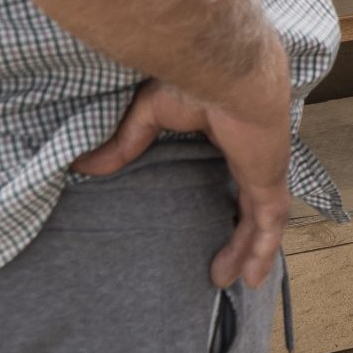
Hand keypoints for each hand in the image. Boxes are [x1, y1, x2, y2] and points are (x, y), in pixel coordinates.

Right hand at [74, 45, 295, 289]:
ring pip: (260, 220)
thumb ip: (126, 142)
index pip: (229, 168)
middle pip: (246, 202)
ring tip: (228, 281)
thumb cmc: (193, 80)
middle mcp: (249, 154)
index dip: (221, 191)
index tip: (203, 212)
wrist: (227, 71)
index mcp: (227, 133)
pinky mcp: (270, 180)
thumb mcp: (151, 113)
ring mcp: (264, 168)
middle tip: (218, 262)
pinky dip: (264, 249)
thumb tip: (82, 166)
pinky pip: (270, 224)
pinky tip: (252, 277)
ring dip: (247, 249)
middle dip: (238, 232)